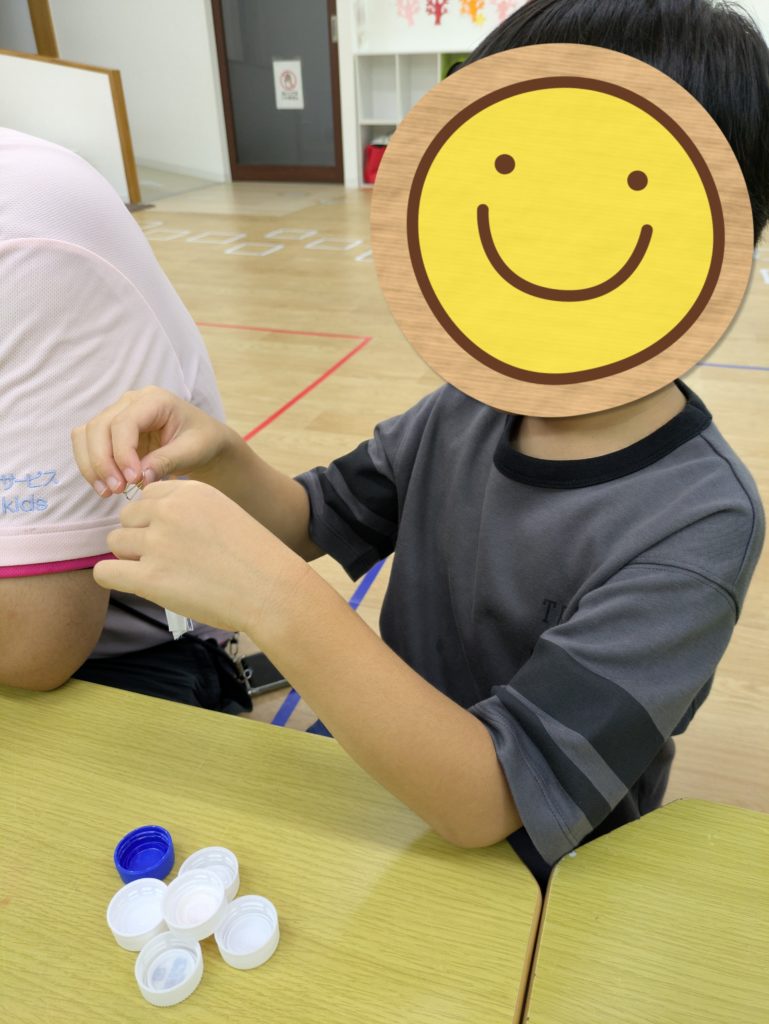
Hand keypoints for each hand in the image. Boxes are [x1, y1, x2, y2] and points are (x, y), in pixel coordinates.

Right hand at [72, 386, 231, 496]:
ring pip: (86, 434)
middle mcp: (131, 402)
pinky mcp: (110, 432)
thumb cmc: (202, 441)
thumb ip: (167, 461)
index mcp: (155, 400)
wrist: (203, 441)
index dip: (122, 452)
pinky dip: (90, 466)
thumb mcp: (193, 451)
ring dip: (92, 465)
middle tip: (117, 489)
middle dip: (103, 461)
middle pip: (99, 426)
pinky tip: (104, 487)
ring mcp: (117, 414)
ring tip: (108, 492)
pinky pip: (88, 445)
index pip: (125, 422)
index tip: (132, 479)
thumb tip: (141, 476)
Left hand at [94, 479, 308, 634]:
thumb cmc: (253, 558)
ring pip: (115, 542)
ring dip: (130, 558)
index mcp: (188, 491)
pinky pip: (105, 572)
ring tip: (161, 574)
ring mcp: (157, 543)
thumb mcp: (224, 513)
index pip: (147, 496)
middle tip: (168, 559)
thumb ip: (187, 510)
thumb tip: (148, 521)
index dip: (155, 518)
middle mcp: (169, 511)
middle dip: (140, 536)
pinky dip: (115, 578)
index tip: (174, 537)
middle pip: (126, 517)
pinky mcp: (149, 577)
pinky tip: (137, 584)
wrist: (271, 590)